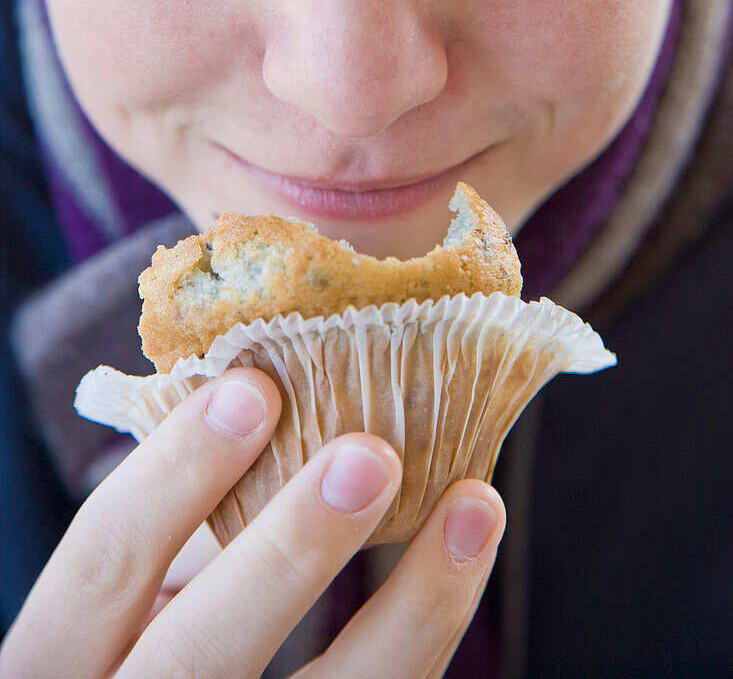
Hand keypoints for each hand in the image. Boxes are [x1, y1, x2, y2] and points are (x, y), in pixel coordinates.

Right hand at [0, 367, 504, 677]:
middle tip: (369, 455)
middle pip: (200, 653)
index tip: (253, 388)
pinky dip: (429, 633)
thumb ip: (188, 517)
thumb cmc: (150, 634)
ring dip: (410, 607)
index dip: (175, 472)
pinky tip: (465, 561)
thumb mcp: (140, 587)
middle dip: (289, 549)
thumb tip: (272, 396)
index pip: (105, 562)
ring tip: (472, 506)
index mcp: (66, 655)